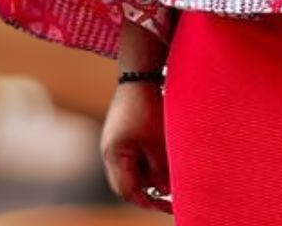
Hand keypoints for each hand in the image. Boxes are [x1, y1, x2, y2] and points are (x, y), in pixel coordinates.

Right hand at [100, 82, 172, 213]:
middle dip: (149, 190)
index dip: (148, 202)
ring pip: (132, 168)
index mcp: (114, 155)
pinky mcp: (121, 131)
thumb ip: (160, 169)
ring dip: (150, 173)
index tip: (168, 207)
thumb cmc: (149, 106)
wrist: (141, 72)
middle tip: (172, 196)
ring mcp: (114, 140)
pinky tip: (164, 155)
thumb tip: (163, 190)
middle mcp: (109, 150)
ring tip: (172, 173)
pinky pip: (133, 154)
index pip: (128, 190)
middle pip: (127, 182)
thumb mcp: (158, 141)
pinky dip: (148, 159)